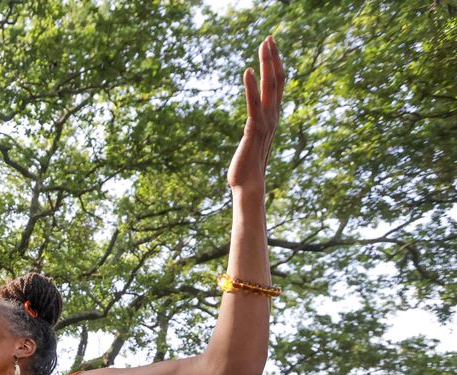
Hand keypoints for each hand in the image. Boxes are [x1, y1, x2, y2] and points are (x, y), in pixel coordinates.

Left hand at [227, 36, 284, 192]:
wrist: (249, 186)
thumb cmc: (248, 167)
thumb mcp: (253, 141)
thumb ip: (255, 129)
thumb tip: (253, 125)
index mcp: (273, 117)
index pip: (278, 85)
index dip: (275, 64)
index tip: (271, 46)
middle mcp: (273, 116)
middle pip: (277, 80)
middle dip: (273, 57)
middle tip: (269, 36)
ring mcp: (265, 122)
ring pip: (269, 87)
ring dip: (266, 64)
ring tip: (264, 44)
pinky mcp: (253, 130)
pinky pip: (252, 104)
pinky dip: (251, 87)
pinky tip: (248, 71)